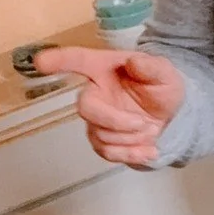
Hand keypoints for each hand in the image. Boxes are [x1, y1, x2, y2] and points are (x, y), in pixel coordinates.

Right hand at [35, 47, 184, 165]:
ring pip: (100, 134)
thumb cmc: (162, 88)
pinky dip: (130, 154)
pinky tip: (149, 150)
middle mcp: (95, 92)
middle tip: (145, 124)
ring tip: (152, 131)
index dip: (58, 60)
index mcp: (104, 69)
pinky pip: (106, 152)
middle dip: (116, 121)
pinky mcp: (102, 140)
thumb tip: (134, 62)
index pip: (77, 60)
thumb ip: (152, 67)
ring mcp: (96, 118)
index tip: (40, 61)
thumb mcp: (166, 73)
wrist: (172, 116)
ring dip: (131, 138)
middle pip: (85, 108)